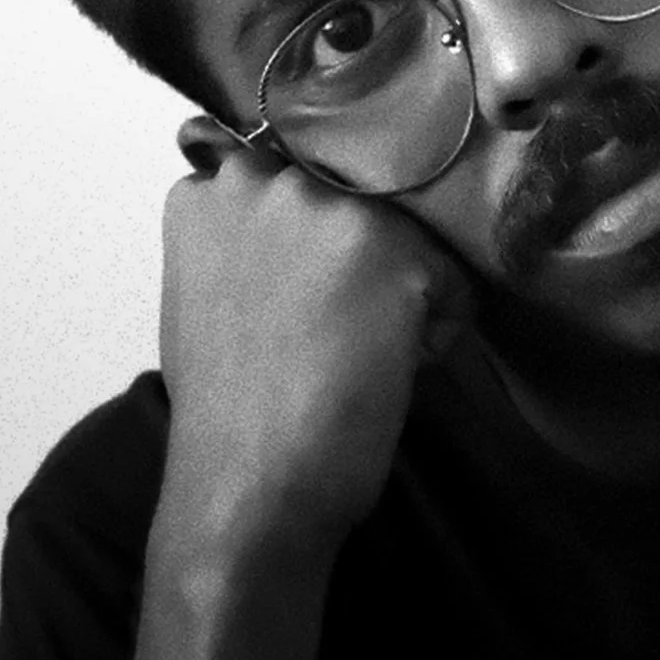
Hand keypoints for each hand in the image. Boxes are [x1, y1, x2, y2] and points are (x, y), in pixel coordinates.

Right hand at [153, 121, 469, 566]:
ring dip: (403, 293)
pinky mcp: (394, 250)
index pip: (300, 178)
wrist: (248, 481)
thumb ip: (243, 241)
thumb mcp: (206, 296)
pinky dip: (437, 334)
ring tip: (355, 354)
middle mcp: (266, 180)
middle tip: (330, 335)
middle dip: (362, 260)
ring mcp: (330, 209)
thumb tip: (290, 235)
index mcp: (208, 191)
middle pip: (360, 201)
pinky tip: (386, 371)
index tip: (308, 298)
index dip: (319, 245)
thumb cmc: (227, 413)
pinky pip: (453, 285)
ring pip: (410, 239)